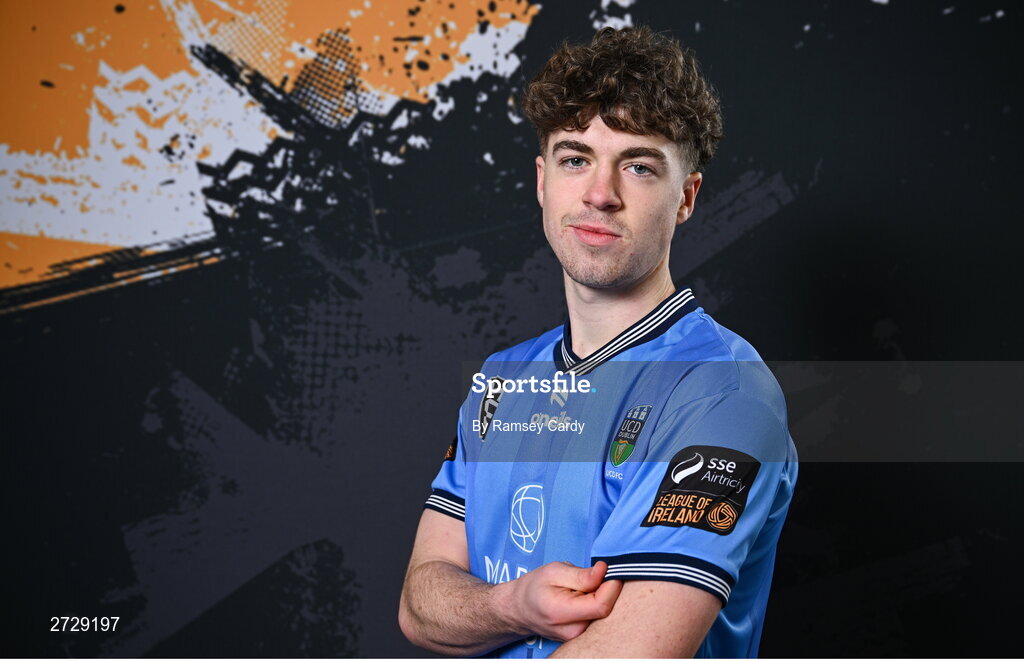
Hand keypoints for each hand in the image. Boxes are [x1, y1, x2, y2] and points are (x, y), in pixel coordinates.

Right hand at [503, 561, 622, 641]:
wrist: (521, 609)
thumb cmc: (534, 587)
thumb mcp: (553, 571)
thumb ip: (580, 574)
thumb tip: (604, 571)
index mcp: (562, 613)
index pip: (601, 605)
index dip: (611, 585)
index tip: (607, 570)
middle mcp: (572, 631)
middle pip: (606, 610)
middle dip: (606, 589)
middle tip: (592, 577)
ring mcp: (578, 637)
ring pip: (604, 614)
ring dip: (600, 596)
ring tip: (581, 588)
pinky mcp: (582, 637)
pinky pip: (599, 618)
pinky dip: (596, 604)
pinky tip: (582, 598)